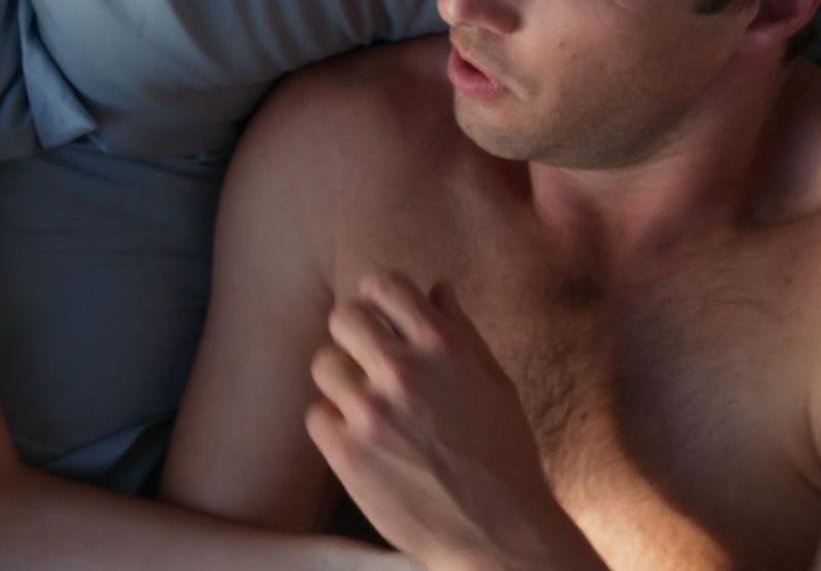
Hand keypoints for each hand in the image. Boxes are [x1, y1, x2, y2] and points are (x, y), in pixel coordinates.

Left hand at [305, 272, 598, 570]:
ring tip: (366, 407)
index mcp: (443, 347)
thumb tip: (438, 287)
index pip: (384, 285)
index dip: (378, 299)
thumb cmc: (504, 457)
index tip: (381, 318)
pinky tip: (362, 443)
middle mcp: (404, 372)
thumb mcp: (495, 384)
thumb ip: (461, 332)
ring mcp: (372, 413)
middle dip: (354, 335)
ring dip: (342, 382)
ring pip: (324, 365)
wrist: (501, 535)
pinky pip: (317, 416)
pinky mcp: (349, 454)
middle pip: (343, 317)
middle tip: (367, 362)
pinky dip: (334, 428)